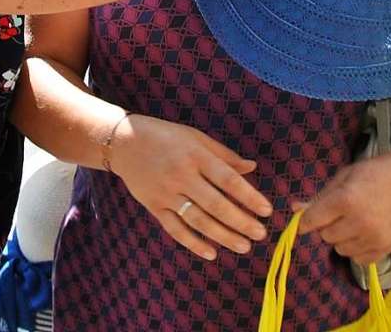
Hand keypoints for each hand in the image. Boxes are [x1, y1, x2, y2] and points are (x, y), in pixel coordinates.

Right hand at [110, 114, 271, 260]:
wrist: (124, 141)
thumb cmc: (165, 136)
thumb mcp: (195, 137)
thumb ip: (223, 154)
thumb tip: (252, 167)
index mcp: (195, 154)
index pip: (227, 179)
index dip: (249, 196)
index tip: (266, 210)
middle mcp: (181, 174)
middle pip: (215, 204)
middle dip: (240, 221)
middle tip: (260, 234)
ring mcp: (166, 192)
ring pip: (198, 220)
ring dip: (222, 235)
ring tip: (244, 246)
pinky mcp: (153, 206)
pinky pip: (175, 229)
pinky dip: (193, 243)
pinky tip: (211, 253)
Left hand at [294, 150, 390, 265]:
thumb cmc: (376, 171)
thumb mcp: (345, 176)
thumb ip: (321, 196)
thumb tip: (294, 208)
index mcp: (346, 199)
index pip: (312, 220)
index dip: (305, 221)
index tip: (305, 220)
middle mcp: (359, 222)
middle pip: (325, 236)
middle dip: (327, 225)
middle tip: (339, 211)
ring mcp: (374, 238)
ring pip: (340, 250)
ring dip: (341, 238)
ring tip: (354, 220)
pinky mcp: (387, 249)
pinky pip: (359, 260)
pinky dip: (357, 249)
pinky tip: (364, 233)